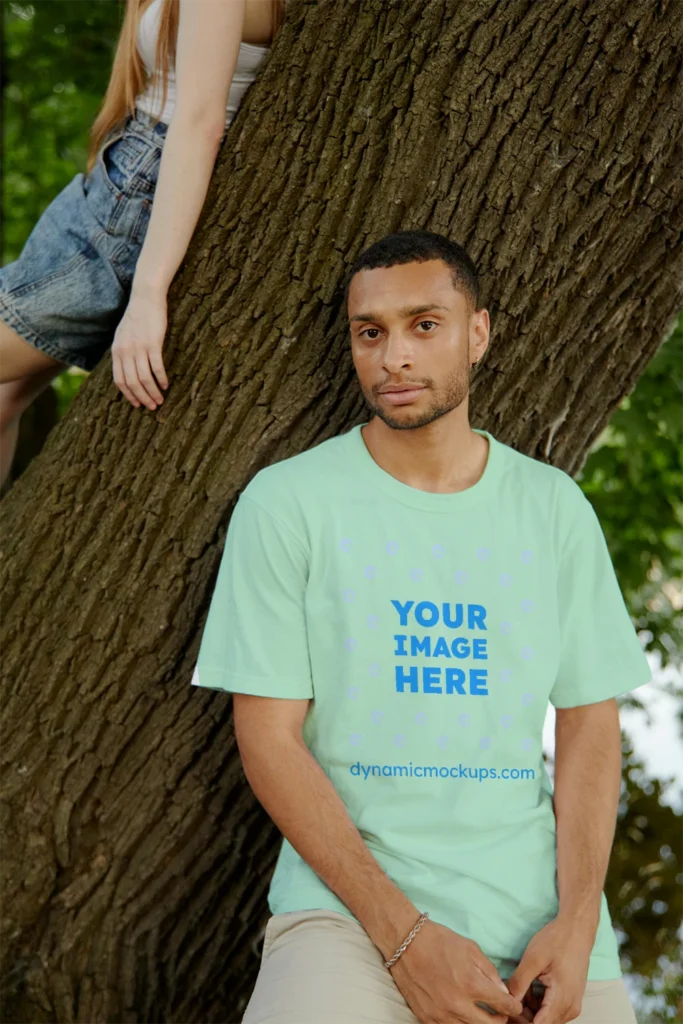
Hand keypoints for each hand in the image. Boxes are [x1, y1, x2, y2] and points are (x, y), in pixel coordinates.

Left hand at [112, 287, 168, 409]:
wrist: (145, 297)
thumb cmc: (137, 317)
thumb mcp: (123, 335)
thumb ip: (123, 352)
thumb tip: (127, 370)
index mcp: (117, 351)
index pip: (119, 381)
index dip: (128, 395)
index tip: (137, 404)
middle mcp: (125, 351)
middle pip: (132, 383)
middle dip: (142, 398)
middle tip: (152, 407)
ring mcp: (138, 347)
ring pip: (144, 378)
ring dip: (153, 392)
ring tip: (161, 400)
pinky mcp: (153, 343)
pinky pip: (156, 367)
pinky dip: (161, 378)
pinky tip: (166, 385)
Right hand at [390, 919, 523, 1022]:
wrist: (406, 942)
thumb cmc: (439, 941)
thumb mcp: (471, 948)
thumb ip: (490, 972)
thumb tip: (502, 991)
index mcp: (471, 984)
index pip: (503, 1005)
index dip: (513, 1006)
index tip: (514, 1005)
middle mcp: (457, 1004)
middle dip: (500, 1019)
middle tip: (501, 1013)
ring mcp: (441, 1014)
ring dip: (480, 1023)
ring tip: (482, 1015)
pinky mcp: (426, 1018)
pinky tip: (462, 1014)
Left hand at [505, 915, 593, 1023]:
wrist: (577, 929)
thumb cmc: (557, 940)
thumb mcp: (533, 959)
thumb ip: (519, 984)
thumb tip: (506, 1001)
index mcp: (562, 1000)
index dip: (519, 1020)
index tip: (506, 1010)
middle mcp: (570, 1008)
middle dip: (522, 1016)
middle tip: (508, 997)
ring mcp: (572, 1005)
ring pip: (546, 1019)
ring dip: (529, 1010)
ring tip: (518, 989)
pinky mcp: (570, 999)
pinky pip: (551, 1011)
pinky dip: (537, 1004)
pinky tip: (528, 988)